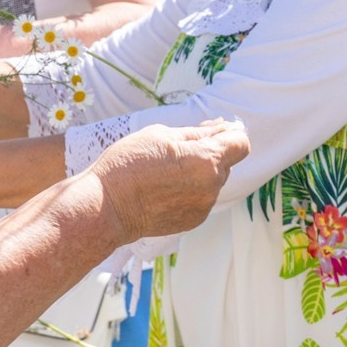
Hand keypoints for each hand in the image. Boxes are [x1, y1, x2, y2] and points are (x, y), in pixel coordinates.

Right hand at [89, 120, 248, 238]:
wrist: (105, 208)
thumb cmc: (128, 166)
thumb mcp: (161, 135)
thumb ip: (198, 132)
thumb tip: (223, 126)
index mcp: (207, 160)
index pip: (241, 143)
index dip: (229, 136)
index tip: (213, 134)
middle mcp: (212, 185)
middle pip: (226, 163)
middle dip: (210, 154)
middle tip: (176, 153)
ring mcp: (204, 205)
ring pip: (213, 181)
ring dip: (199, 174)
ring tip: (165, 174)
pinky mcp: (195, 220)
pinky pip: (202, 199)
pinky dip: (190, 192)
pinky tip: (164, 191)